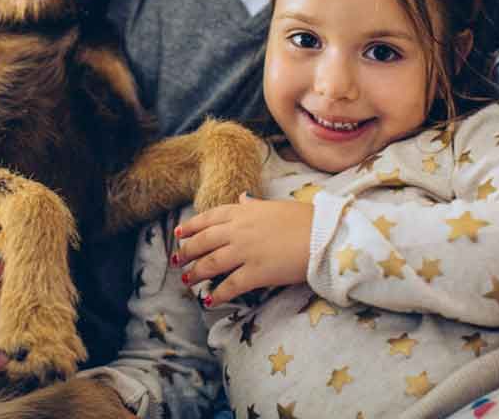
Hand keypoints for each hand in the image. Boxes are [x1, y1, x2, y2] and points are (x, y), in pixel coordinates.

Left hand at [173, 194, 314, 305]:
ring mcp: (245, 252)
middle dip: (187, 252)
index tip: (179, 233)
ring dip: (196, 273)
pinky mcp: (255, 273)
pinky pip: (230, 285)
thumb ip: (254, 205)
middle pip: (204, 242)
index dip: (191, 227)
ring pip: (211, 263)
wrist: (322, 236)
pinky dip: (218, 294)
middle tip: (176, 260)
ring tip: (186, 280)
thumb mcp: (274, 206)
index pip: (208, 218)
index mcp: (242, 212)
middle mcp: (238, 230)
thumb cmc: (303, 219)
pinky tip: (209, 300)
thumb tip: (243, 198)